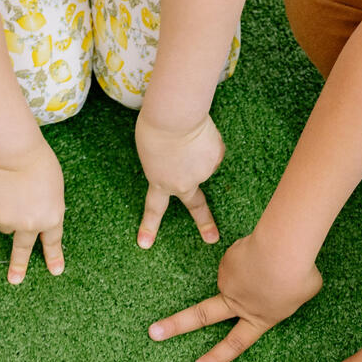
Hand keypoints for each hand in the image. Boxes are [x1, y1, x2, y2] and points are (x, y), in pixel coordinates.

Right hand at [0, 141, 64, 283]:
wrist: (13, 150)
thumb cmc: (38, 161)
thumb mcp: (54, 187)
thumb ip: (47, 207)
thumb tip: (35, 219)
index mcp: (51, 218)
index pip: (52, 242)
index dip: (54, 257)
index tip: (55, 271)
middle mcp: (30, 225)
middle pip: (22, 248)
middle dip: (19, 266)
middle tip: (15, 280)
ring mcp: (8, 221)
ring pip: (4, 224)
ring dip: (5, 212)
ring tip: (9, 189)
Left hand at [134, 111, 223, 248]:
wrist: (174, 117)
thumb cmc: (155, 128)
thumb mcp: (150, 151)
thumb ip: (166, 164)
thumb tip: (188, 165)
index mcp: (159, 182)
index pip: (154, 209)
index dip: (149, 226)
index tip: (145, 244)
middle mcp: (183, 184)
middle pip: (196, 206)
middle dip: (205, 223)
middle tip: (212, 238)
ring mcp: (202, 172)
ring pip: (203, 162)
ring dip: (197, 150)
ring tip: (187, 135)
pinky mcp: (216, 158)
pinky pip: (213, 149)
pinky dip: (208, 140)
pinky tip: (200, 133)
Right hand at [148, 232, 321, 361]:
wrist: (283, 250)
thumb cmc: (300, 274)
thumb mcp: (304, 293)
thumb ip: (287, 295)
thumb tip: (272, 284)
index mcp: (259, 318)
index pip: (236, 344)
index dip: (216, 358)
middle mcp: (237, 303)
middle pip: (200, 316)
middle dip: (175, 325)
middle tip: (153, 332)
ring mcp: (228, 281)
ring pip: (240, 274)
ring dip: (256, 267)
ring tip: (278, 260)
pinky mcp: (226, 260)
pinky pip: (243, 256)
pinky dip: (255, 253)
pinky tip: (267, 249)